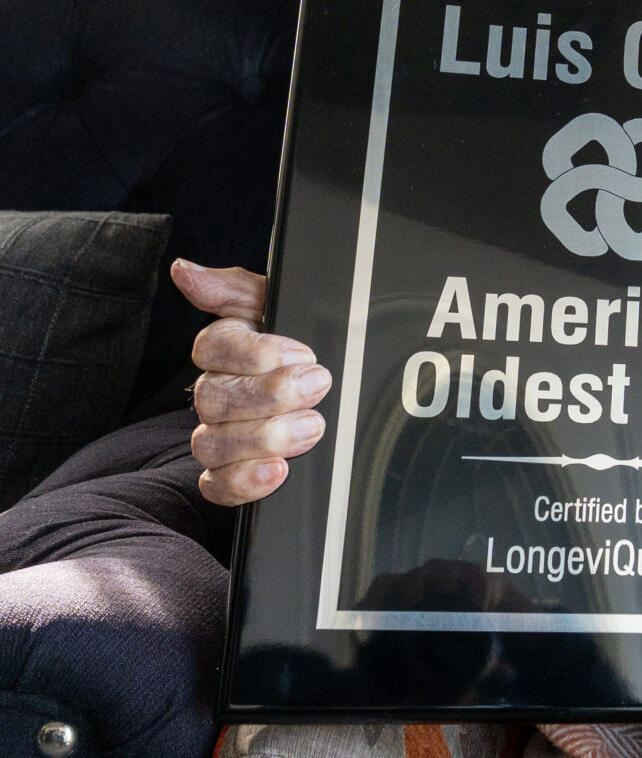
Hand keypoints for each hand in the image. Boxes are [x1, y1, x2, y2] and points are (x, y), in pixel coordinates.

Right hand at [170, 260, 332, 505]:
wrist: (339, 392)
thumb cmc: (305, 350)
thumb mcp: (282, 311)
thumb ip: (238, 289)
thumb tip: (186, 271)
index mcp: (226, 350)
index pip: (210, 349)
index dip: (253, 354)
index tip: (301, 353)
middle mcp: (215, 394)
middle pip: (212, 398)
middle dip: (269, 395)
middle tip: (316, 386)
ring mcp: (218, 436)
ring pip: (212, 443)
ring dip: (263, 437)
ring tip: (311, 427)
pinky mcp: (228, 475)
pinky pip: (216, 486)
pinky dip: (244, 481)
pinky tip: (277, 471)